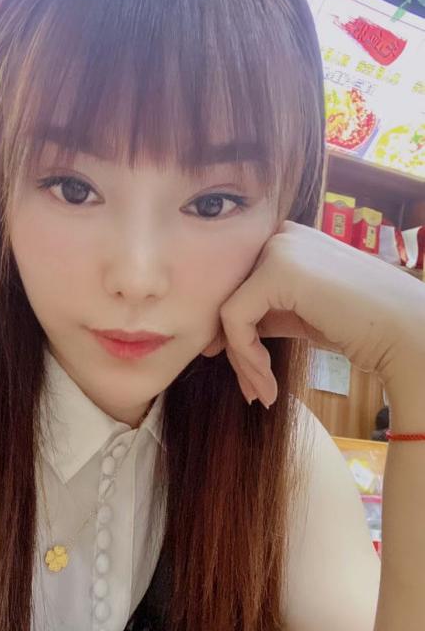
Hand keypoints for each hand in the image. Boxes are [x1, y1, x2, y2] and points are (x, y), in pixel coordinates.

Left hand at [201, 220, 424, 408]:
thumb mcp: (306, 314)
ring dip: (242, 362)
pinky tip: (266, 379)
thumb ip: (270, 313)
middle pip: (234, 300)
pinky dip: (245, 355)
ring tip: (262, 394)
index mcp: (291, 241)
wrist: (408, 334)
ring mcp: (279, 249)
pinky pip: (235, 320)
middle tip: (254, 392)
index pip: (246, 289)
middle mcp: (282, 236)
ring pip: (229, 313)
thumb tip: (223, 332)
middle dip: (239, 352)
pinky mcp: (275, 271)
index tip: (250, 374)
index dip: (240, 335)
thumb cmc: (365, 329)